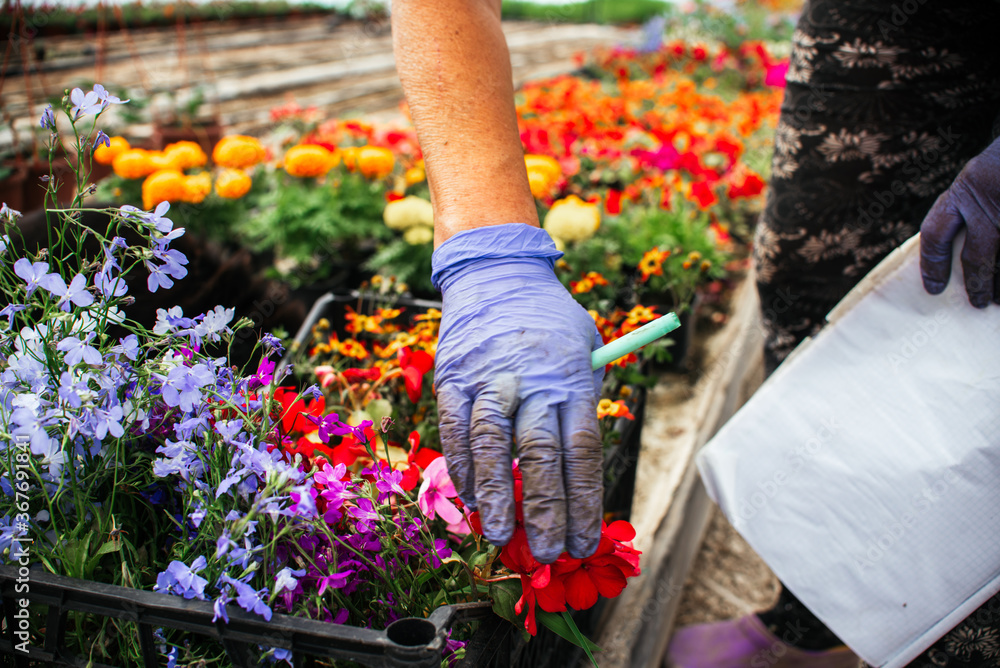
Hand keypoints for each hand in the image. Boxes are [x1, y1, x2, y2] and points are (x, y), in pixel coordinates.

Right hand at [432, 223, 603, 563]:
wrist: (497, 275)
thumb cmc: (549, 323)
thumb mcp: (585, 351)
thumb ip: (583, 403)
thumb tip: (577, 475)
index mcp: (571, 379)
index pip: (581, 451)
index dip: (584, 503)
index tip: (584, 541)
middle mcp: (531, 382)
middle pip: (539, 454)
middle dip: (545, 511)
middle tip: (549, 553)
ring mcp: (487, 379)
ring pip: (490, 445)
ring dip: (496, 496)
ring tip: (501, 536)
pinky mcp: (453, 378)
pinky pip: (456, 431)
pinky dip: (462, 469)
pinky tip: (472, 500)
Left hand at [920, 137, 999, 306]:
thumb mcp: (982, 174)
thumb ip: (969, 206)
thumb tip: (962, 252)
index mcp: (965, 191)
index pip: (935, 233)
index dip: (931, 265)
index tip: (932, 289)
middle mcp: (987, 203)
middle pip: (976, 257)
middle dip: (976, 284)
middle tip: (977, 302)